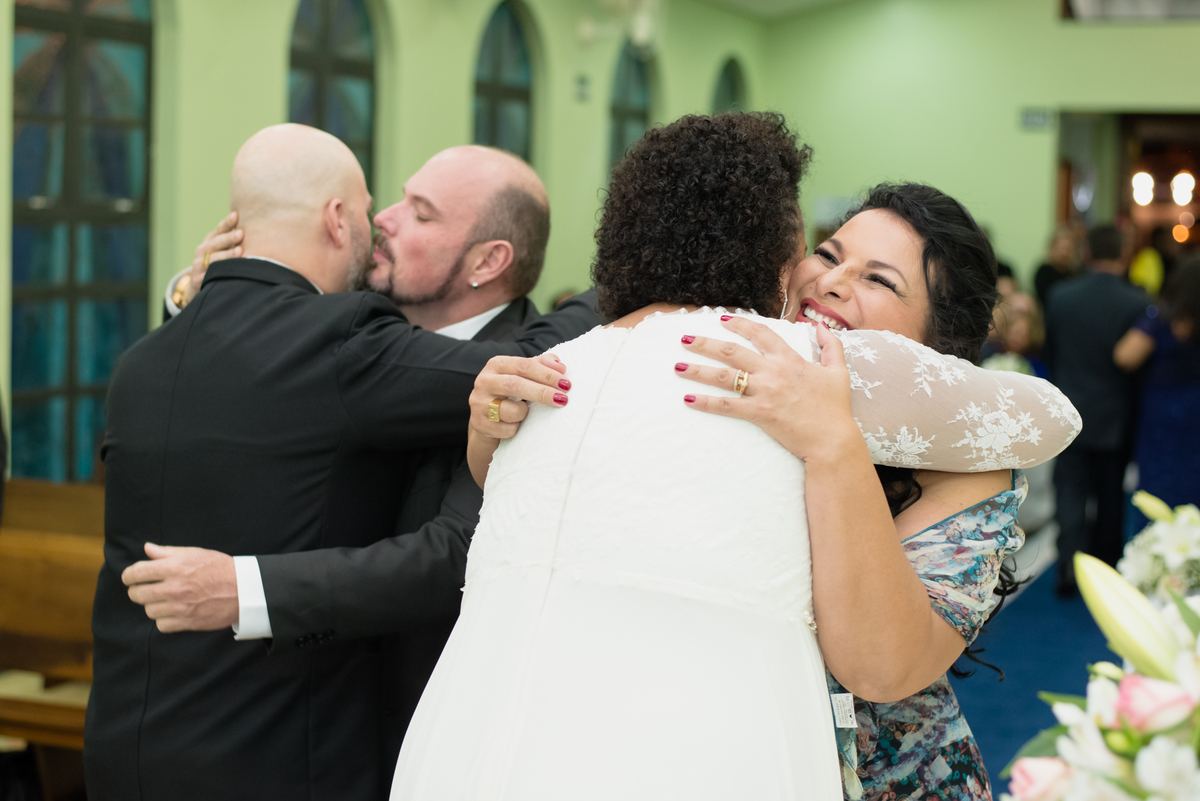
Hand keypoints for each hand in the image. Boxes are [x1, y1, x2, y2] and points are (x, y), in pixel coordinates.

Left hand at [121, 543, 238, 632]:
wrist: (244, 589)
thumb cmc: (219, 568)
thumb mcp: (195, 553)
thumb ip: (167, 552)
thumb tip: (147, 548)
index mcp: (174, 567)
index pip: (136, 573)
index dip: (129, 575)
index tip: (130, 577)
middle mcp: (173, 588)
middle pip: (137, 594)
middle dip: (137, 591)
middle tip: (145, 589)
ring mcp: (179, 607)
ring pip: (148, 610)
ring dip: (153, 605)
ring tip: (164, 600)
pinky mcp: (187, 622)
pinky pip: (161, 625)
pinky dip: (164, 620)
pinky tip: (172, 612)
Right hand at [186, 212, 244, 304]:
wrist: (200, 285)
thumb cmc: (219, 264)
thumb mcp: (224, 250)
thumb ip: (234, 240)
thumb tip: (259, 227)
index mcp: (211, 241)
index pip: (219, 230)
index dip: (227, 223)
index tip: (236, 215)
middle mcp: (203, 250)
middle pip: (216, 242)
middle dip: (229, 238)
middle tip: (241, 233)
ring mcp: (199, 264)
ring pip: (214, 259)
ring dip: (227, 255)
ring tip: (240, 251)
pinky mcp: (199, 279)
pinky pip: (211, 275)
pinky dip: (220, 272)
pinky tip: (231, 270)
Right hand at [468, 353, 569, 443]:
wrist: (485, 420)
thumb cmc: (509, 394)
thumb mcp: (522, 376)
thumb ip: (540, 366)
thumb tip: (560, 366)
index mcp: (496, 365)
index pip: (523, 365)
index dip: (546, 374)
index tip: (565, 384)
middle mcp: (484, 381)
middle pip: (515, 385)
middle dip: (542, 392)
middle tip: (563, 399)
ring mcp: (479, 404)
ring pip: (511, 410)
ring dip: (525, 413)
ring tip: (527, 414)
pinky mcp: (480, 424)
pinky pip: (507, 429)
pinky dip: (516, 429)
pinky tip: (516, 426)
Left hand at [675, 316, 859, 460]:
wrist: (832, 439)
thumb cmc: (835, 408)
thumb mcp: (839, 372)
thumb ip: (831, 346)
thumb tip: (821, 327)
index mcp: (790, 359)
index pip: (761, 333)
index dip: (740, 324)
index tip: (722, 319)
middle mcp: (773, 371)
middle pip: (732, 351)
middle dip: (705, 343)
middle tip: (684, 339)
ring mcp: (764, 392)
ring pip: (724, 376)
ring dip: (698, 370)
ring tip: (677, 367)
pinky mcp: (759, 413)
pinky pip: (725, 406)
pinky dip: (705, 402)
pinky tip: (688, 399)